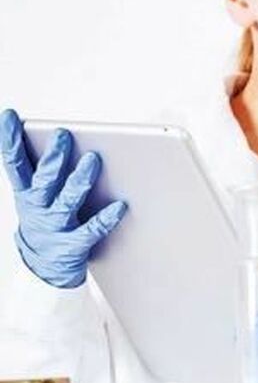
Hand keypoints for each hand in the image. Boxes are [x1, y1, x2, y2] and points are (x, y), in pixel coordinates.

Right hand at [1, 109, 127, 288]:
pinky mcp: (75, 244)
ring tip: (94, 159)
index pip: (13, 162)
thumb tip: (50, 134)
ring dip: (81, 179)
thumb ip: (37, 168)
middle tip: (64, 134)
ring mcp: (57, 226)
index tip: (10, 116)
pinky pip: (94, 229)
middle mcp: (38, 207)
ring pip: (68, 199)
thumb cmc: (44, 219)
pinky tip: (121, 205)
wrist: (43, 266)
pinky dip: (108, 217)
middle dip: (54, 156)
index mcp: (25, 192)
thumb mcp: (30, 195)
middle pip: (44, 178)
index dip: (9, 139)